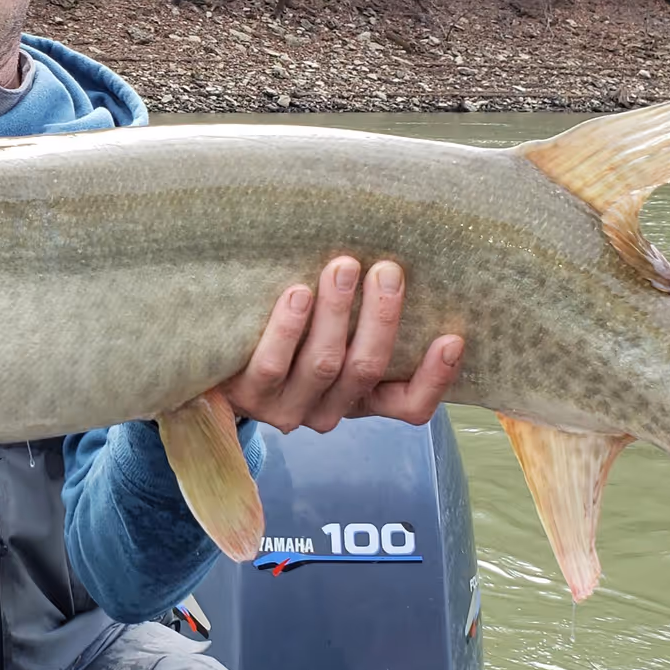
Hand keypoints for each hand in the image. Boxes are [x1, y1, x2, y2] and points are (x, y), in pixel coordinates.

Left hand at [220, 257, 463, 432]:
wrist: (216, 367)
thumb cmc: (289, 339)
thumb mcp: (334, 335)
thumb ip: (364, 318)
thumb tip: (400, 258)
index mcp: (360, 399)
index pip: (409, 406)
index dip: (435, 378)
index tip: (453, 338)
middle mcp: (328, 411)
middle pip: (365, 369)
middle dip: (381, 317)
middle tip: (387, 270)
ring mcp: (287, 408)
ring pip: (323, 363)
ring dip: (336, 311)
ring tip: (342, 267)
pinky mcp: (248, 395)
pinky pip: (272, 363)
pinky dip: (289, 327)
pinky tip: (297, 293)